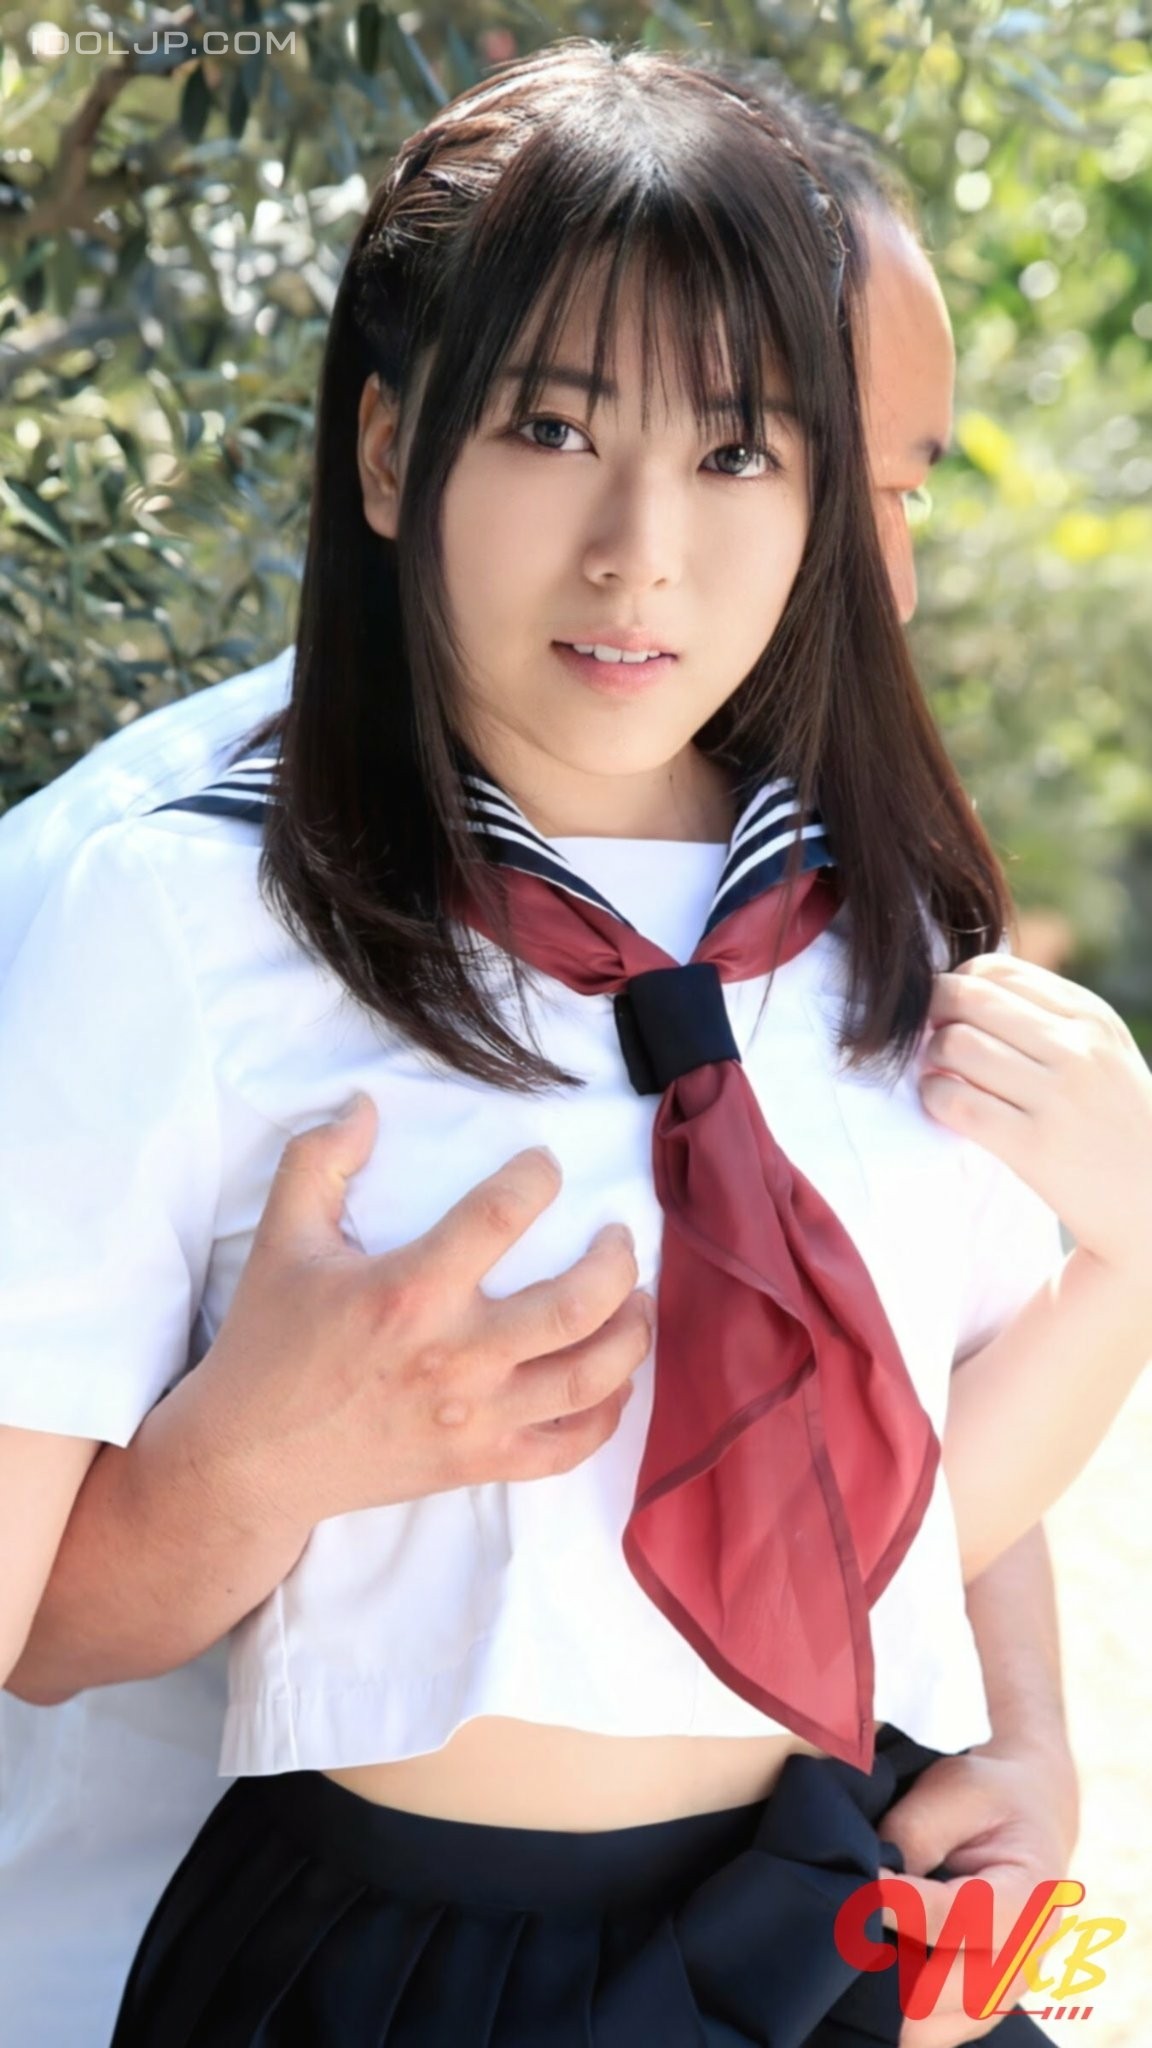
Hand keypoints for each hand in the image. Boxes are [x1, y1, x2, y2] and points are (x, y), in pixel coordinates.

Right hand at [197, 1092, 652, 1529]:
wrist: (250, 1460)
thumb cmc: (269, 1345)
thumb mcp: (282, 1240)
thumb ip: (319, 1160)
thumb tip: (365, 1103)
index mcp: (409, 1291)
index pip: (502, 1215)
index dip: (538, 1177)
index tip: (543, 1167)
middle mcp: (454, 1356)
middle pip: (577, 1302)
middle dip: (617, 1260)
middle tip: (617, 1236)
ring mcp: (474, 1418)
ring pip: (590, 1377)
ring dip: (631, 1333)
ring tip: (636, 1300)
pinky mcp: (479, 1464)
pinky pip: (568, 1447)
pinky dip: (607, 1415)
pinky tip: (612, 1380)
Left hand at [878, 1741, 1079, 2047]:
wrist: (1029, 1817)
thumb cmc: (988, 1799)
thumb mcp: (959, 1788)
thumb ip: (916, 1833)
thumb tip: (870, 1882)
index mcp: (1031, 1898)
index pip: (959, 1919)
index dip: (898, 1904)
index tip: (858, 1882)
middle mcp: (1025, 1960)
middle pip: (942, 1992)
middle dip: (882, 1962)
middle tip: (841, 1925)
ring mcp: (1003, 1993)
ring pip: (929, 2027)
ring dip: (883, 1995)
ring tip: (850, 1948)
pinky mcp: (977, 2008)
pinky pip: (929, 2031)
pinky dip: (892, 2010)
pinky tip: (865, 1968)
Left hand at [919, 953, 1151, 1284]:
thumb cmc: (1117, 1123)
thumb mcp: (1103, 1052)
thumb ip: (1049, 1018)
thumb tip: (967, 987)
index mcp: (1091, 1018)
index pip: (998, 971)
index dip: (957, 984)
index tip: (948, 1011)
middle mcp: (1077, 1049)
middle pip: (969, 999)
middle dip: (932, 1013)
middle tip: (929, 1038)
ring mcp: (1058, 1097)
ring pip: (956, 1045)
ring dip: (931, 1058)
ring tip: (938, 1074)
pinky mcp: (1034, 1146)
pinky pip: (956, 1102)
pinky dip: (934, 1097)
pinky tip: (942, 1105)